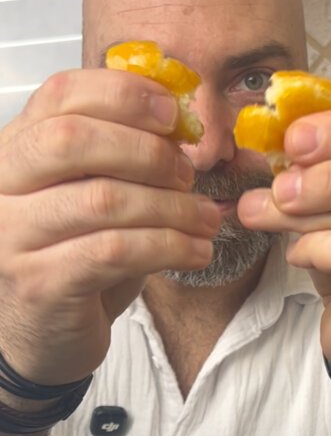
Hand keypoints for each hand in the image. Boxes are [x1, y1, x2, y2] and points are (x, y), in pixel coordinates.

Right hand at [0, 69, 220, 384]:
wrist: (42, 341)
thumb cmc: (73, 264)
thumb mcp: (94, 200)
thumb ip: (124, 163)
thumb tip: (184, 132)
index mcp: (14, 151)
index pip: (60, 96)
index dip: (122, 95)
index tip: (173, 113)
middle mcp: (0, 187)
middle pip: (73, 139)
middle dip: (147, 151)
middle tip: (188, 174)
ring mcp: (13, 237)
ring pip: (103, 199)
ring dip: (171, 208)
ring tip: (205, 220)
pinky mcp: (40, 283)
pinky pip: (114, 251)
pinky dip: (166, 247)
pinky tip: (195, 252)